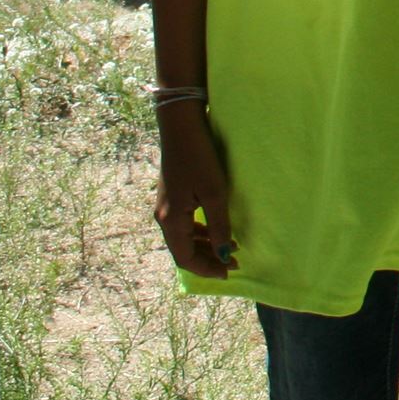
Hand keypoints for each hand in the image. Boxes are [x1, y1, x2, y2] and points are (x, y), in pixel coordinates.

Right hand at [154, 105, 235, 277]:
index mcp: (171, 221)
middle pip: (183, 250)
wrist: (181, 127)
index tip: (230, 271)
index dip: (208, 269)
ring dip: (205, 245)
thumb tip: (224, 254)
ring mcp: (166, 206)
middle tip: (234, 262)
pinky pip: (184, 224)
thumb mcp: (214, 193)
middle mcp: (164, 217)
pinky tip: (217, 228)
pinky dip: (201, 231)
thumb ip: (219, 226)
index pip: (186, 258)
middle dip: (208, 259)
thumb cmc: (199, 159)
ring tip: (231, 247)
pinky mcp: (172, 196)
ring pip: (184, 238)